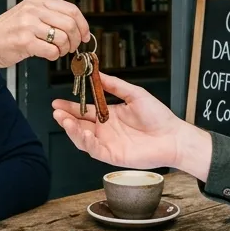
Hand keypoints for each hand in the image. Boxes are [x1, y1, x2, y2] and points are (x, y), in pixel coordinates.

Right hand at [0, 0, 89, 75]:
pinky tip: (47, 55)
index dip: (83, 24)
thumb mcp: (28, 14)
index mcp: (37, 0)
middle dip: (76, 39)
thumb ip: (49, 16)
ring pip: (63, 38)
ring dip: (65, 49)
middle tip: (73, 47)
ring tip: (58, 51)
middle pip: (70, 23)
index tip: (85, 35)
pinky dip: (54, 56)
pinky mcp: (24, 41)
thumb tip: (77, 26)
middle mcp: (33, 10)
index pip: (71, 9)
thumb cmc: (7, 32)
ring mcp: (28, 25)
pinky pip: (52, 51)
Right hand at [52, 73, 213, 179]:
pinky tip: (83, 132)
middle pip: (79, 126)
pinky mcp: (113, 156)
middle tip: (56, 112)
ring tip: (64, 121)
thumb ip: (115, 86)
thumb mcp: (134, 94)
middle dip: (66, 119)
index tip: (57, 102)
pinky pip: (95, 150)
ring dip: (72, 130)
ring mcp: (108, 144)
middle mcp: (106, 130)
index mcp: (109, 116)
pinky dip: (86, 142)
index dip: (70, 107)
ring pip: (83, 139)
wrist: (173, 136)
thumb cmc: (158, 116)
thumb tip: (99, 74)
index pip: (84, 111)